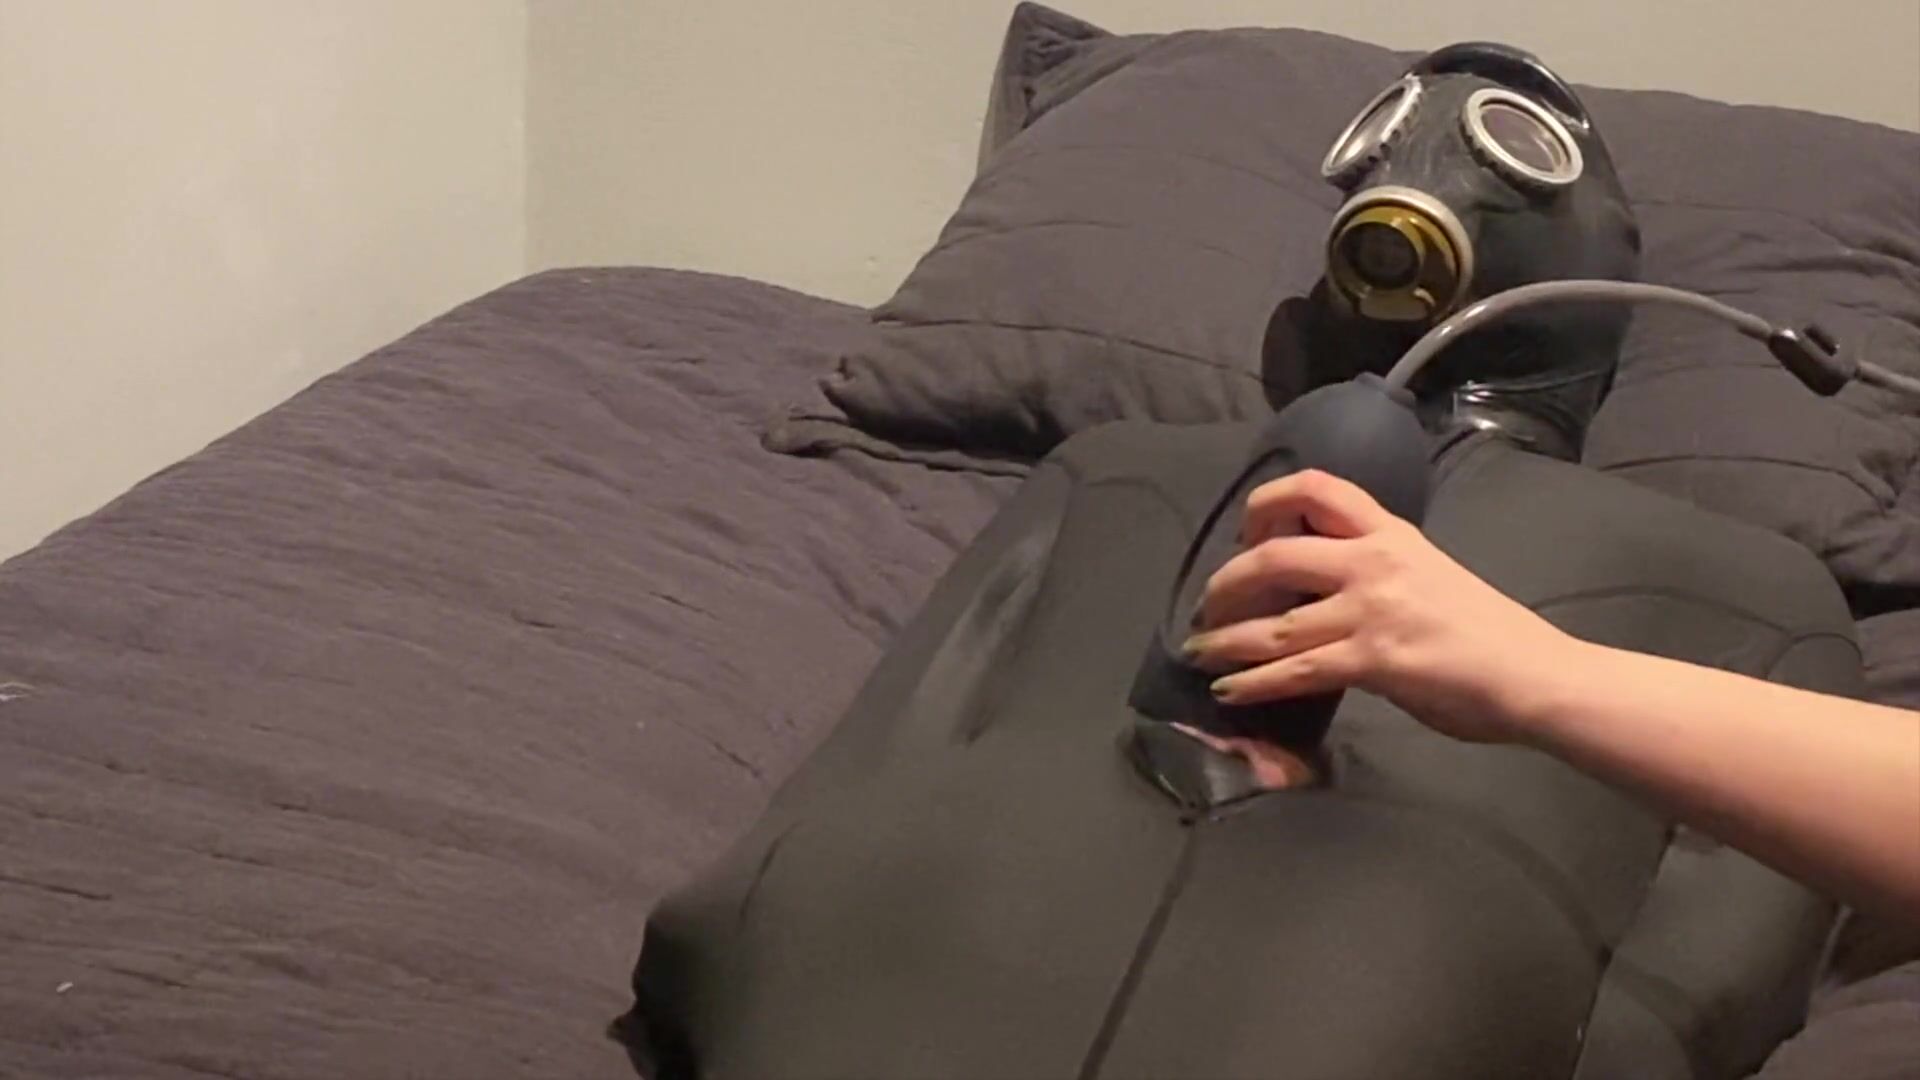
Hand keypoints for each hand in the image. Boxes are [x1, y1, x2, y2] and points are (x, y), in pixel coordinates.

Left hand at [1183, 469, 1578, 743]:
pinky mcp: (1372, 659)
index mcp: (1391, 534)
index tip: (1247, 533)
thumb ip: (1378, 572)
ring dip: (1224, 640)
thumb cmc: (1488, 633)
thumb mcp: (1430, 575)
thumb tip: (1327, 591)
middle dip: (1227, 582)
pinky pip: (1295, 670)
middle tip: (1207, 606)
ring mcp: (1370, 610)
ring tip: (1198, 653)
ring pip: (1274, 622)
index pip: (1321, 487)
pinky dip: (1253, 683)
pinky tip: (1230, 692)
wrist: (1533, 673)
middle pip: (1275, 554)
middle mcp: (1374, 562)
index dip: (1269, 502)